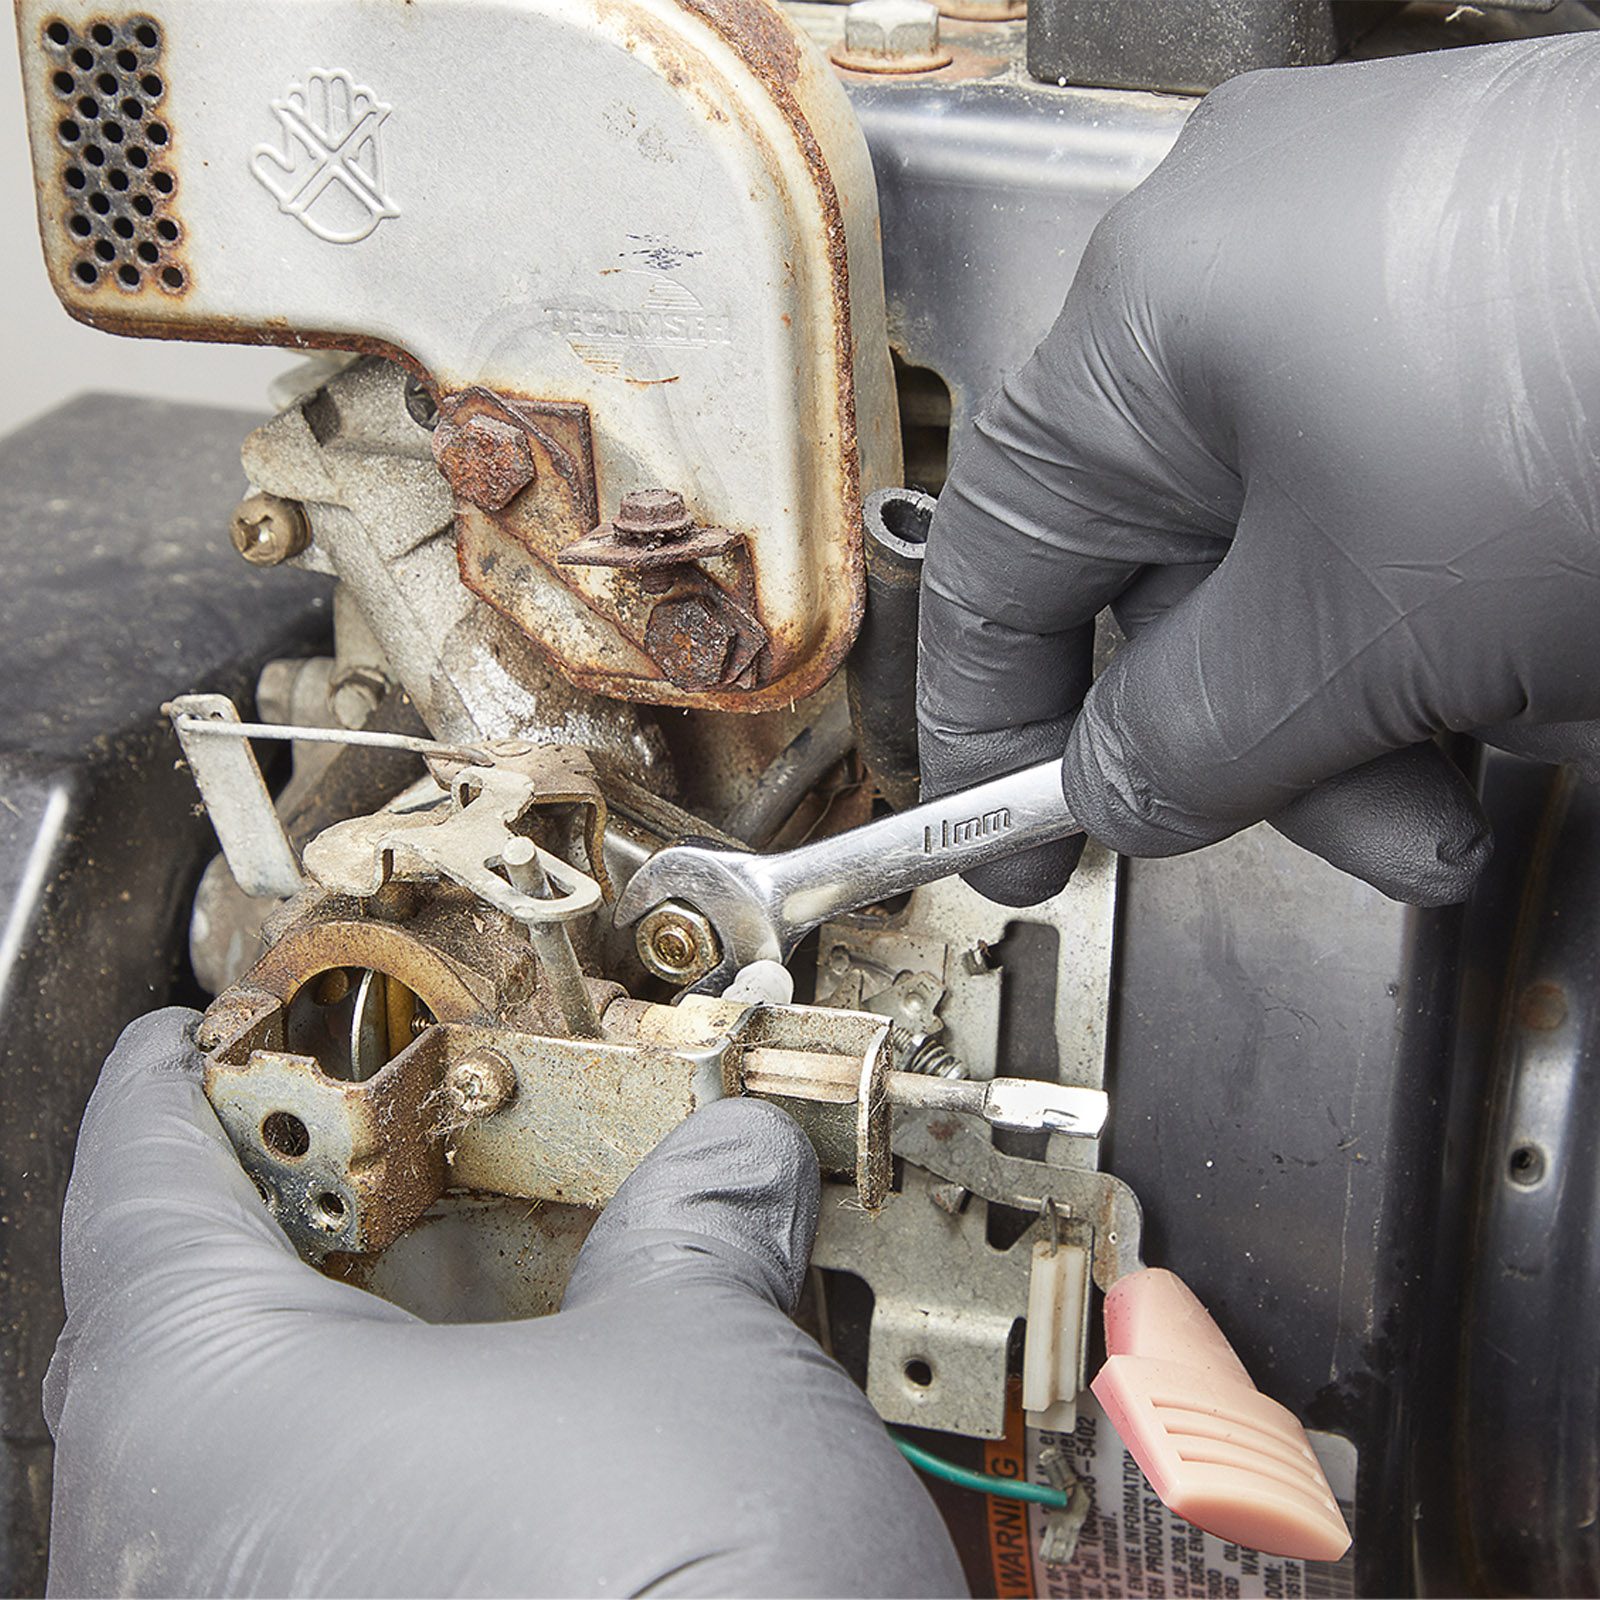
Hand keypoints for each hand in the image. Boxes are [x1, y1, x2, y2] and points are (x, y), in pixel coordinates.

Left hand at [45, 1010, 965, 1596]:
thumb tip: (732, 1165)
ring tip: (455, 1296)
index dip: (178, 1085)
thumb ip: (694, 1229)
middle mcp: (168, 1556)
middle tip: (372, 1151)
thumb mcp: (701, 1357)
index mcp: (211, 1414)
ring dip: (339, 1365)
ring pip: (238, 1464)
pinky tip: (488, 1457)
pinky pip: (300, 1555)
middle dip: (280, 1221)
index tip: (202, 1037)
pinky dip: (372, 1479)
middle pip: (176, 1328)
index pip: (139, 1184)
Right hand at [918, 36, 1599, 907]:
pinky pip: (1404, 496)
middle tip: (1350, 833)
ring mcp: (1384, 272)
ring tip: (1489, 766)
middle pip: (1170, 573)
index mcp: (1148, 323)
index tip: (1014, 842)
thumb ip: (1188, 742)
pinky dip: (1448, 608)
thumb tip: (1105, 791)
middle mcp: (1246, 272)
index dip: (996, 728)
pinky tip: (1539, 658)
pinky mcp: (1498, 298)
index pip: (1001, 564)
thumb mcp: (1353, 639)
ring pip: (1300, 552)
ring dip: (1373, 698)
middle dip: (1256, 737)